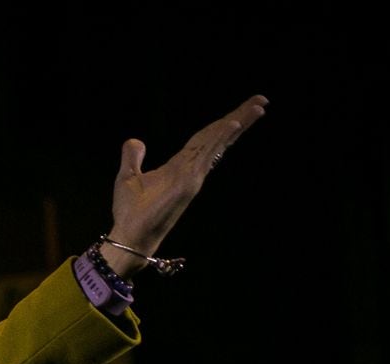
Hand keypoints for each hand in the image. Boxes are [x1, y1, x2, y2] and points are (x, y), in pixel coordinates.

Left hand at [101, 96, 268, 276]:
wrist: (128, 237)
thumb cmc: (130, 212)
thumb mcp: (128, 177)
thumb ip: (133, 158)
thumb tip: (135, 141)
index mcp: (180, 166)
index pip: (206, 139)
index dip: (223, 124)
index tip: (243, 110)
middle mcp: (191, 170)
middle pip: (218, 137)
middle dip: (240, 118)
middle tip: (261, 100)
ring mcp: (192, 176)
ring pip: (217, 143)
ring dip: (237, 123)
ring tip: (258, 106)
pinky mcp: (188, 183)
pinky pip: (205, 156)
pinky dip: (219, 139)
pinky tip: (232, 124)